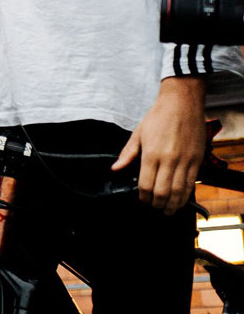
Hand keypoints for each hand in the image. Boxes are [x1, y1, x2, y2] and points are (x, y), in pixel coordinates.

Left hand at [112, 77, 205, 213]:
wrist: (182, 103)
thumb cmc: (158, 116)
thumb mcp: (138, 133)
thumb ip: (127, 153)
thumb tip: (115, 168)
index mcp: (151, 153)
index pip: (146, 184)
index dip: (143, 196)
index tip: (142, 199)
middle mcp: (169, 159)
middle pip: (162, 191)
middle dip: (157, 203)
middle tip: (154, 207)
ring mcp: (185, 161)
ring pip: (179, 191)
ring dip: (173, 204)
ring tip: (167, 209)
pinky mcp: (197, 160)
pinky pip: (192, 183)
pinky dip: (186, 194)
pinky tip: (180, 199)